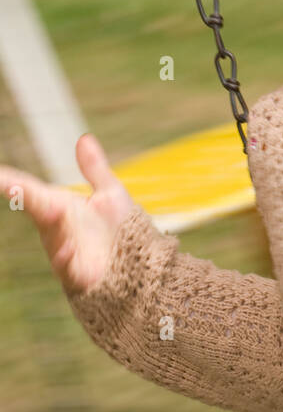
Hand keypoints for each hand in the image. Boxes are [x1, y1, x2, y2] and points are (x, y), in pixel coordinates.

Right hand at [0, 133, 134, 295]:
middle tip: (6, 182)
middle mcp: (55, 228)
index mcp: (58, 206)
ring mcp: (63, 251)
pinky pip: (67, 267)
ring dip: (49, 223)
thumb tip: (84, 138)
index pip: (29, 189)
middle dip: (21, 195)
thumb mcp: (110, 194)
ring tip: (52, 208)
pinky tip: (67, 250)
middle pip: (36, 208)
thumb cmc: (121, 230)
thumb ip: (95, 169)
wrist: (140, 265)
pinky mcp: (77, 274)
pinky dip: (65, 258)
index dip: (10, 181)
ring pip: (51, 235)